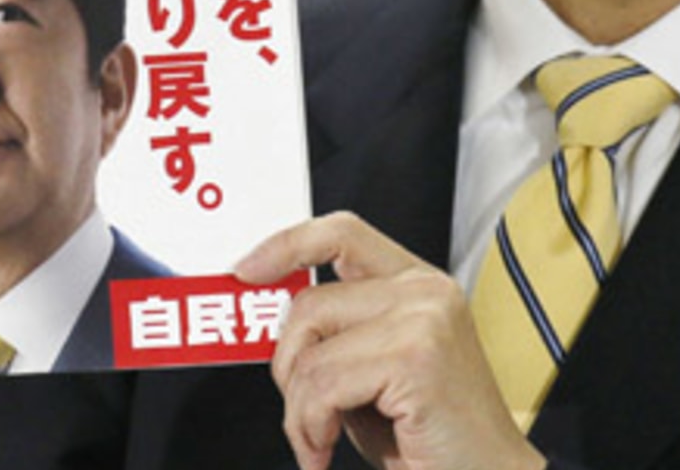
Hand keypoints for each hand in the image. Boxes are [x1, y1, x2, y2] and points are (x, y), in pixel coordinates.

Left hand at [237, 213, 546, 469]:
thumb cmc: (433, 440)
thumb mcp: (374, 373)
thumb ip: (338, 337)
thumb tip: (275, 324)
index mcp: (418, 285)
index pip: (342, 232)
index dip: (287, 244)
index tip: (246, 269)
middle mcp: (424, 292)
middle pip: (309, 304)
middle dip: (287, 370)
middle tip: (305, 417)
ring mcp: (423, 319)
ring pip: (310, 351)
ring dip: (299, 412)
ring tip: (319, 441)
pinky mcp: (415, 358)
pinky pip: (323, 385)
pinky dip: (311, 428)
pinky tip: (327, 450)